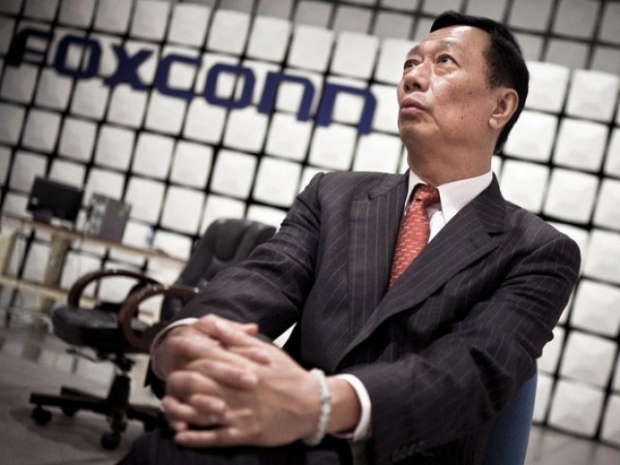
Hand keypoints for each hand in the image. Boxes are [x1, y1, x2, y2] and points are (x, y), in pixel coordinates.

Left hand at [161, 315, 320, 447]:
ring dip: (179, 409)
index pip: (208, 355)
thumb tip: (214, 325)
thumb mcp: (267, 351)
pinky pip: (215, 438)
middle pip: (198, 382)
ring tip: (167, 404)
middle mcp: (238, 389)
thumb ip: (237, 339)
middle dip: (178, 378)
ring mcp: (241, 413)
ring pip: (201, 411)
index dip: (188, 349)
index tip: (175, 343)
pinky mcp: (246, 433)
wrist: (313, 405)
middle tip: (167, 376)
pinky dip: (196, 437)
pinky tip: (181, 435)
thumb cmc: (289, 376)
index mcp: (243, 366)